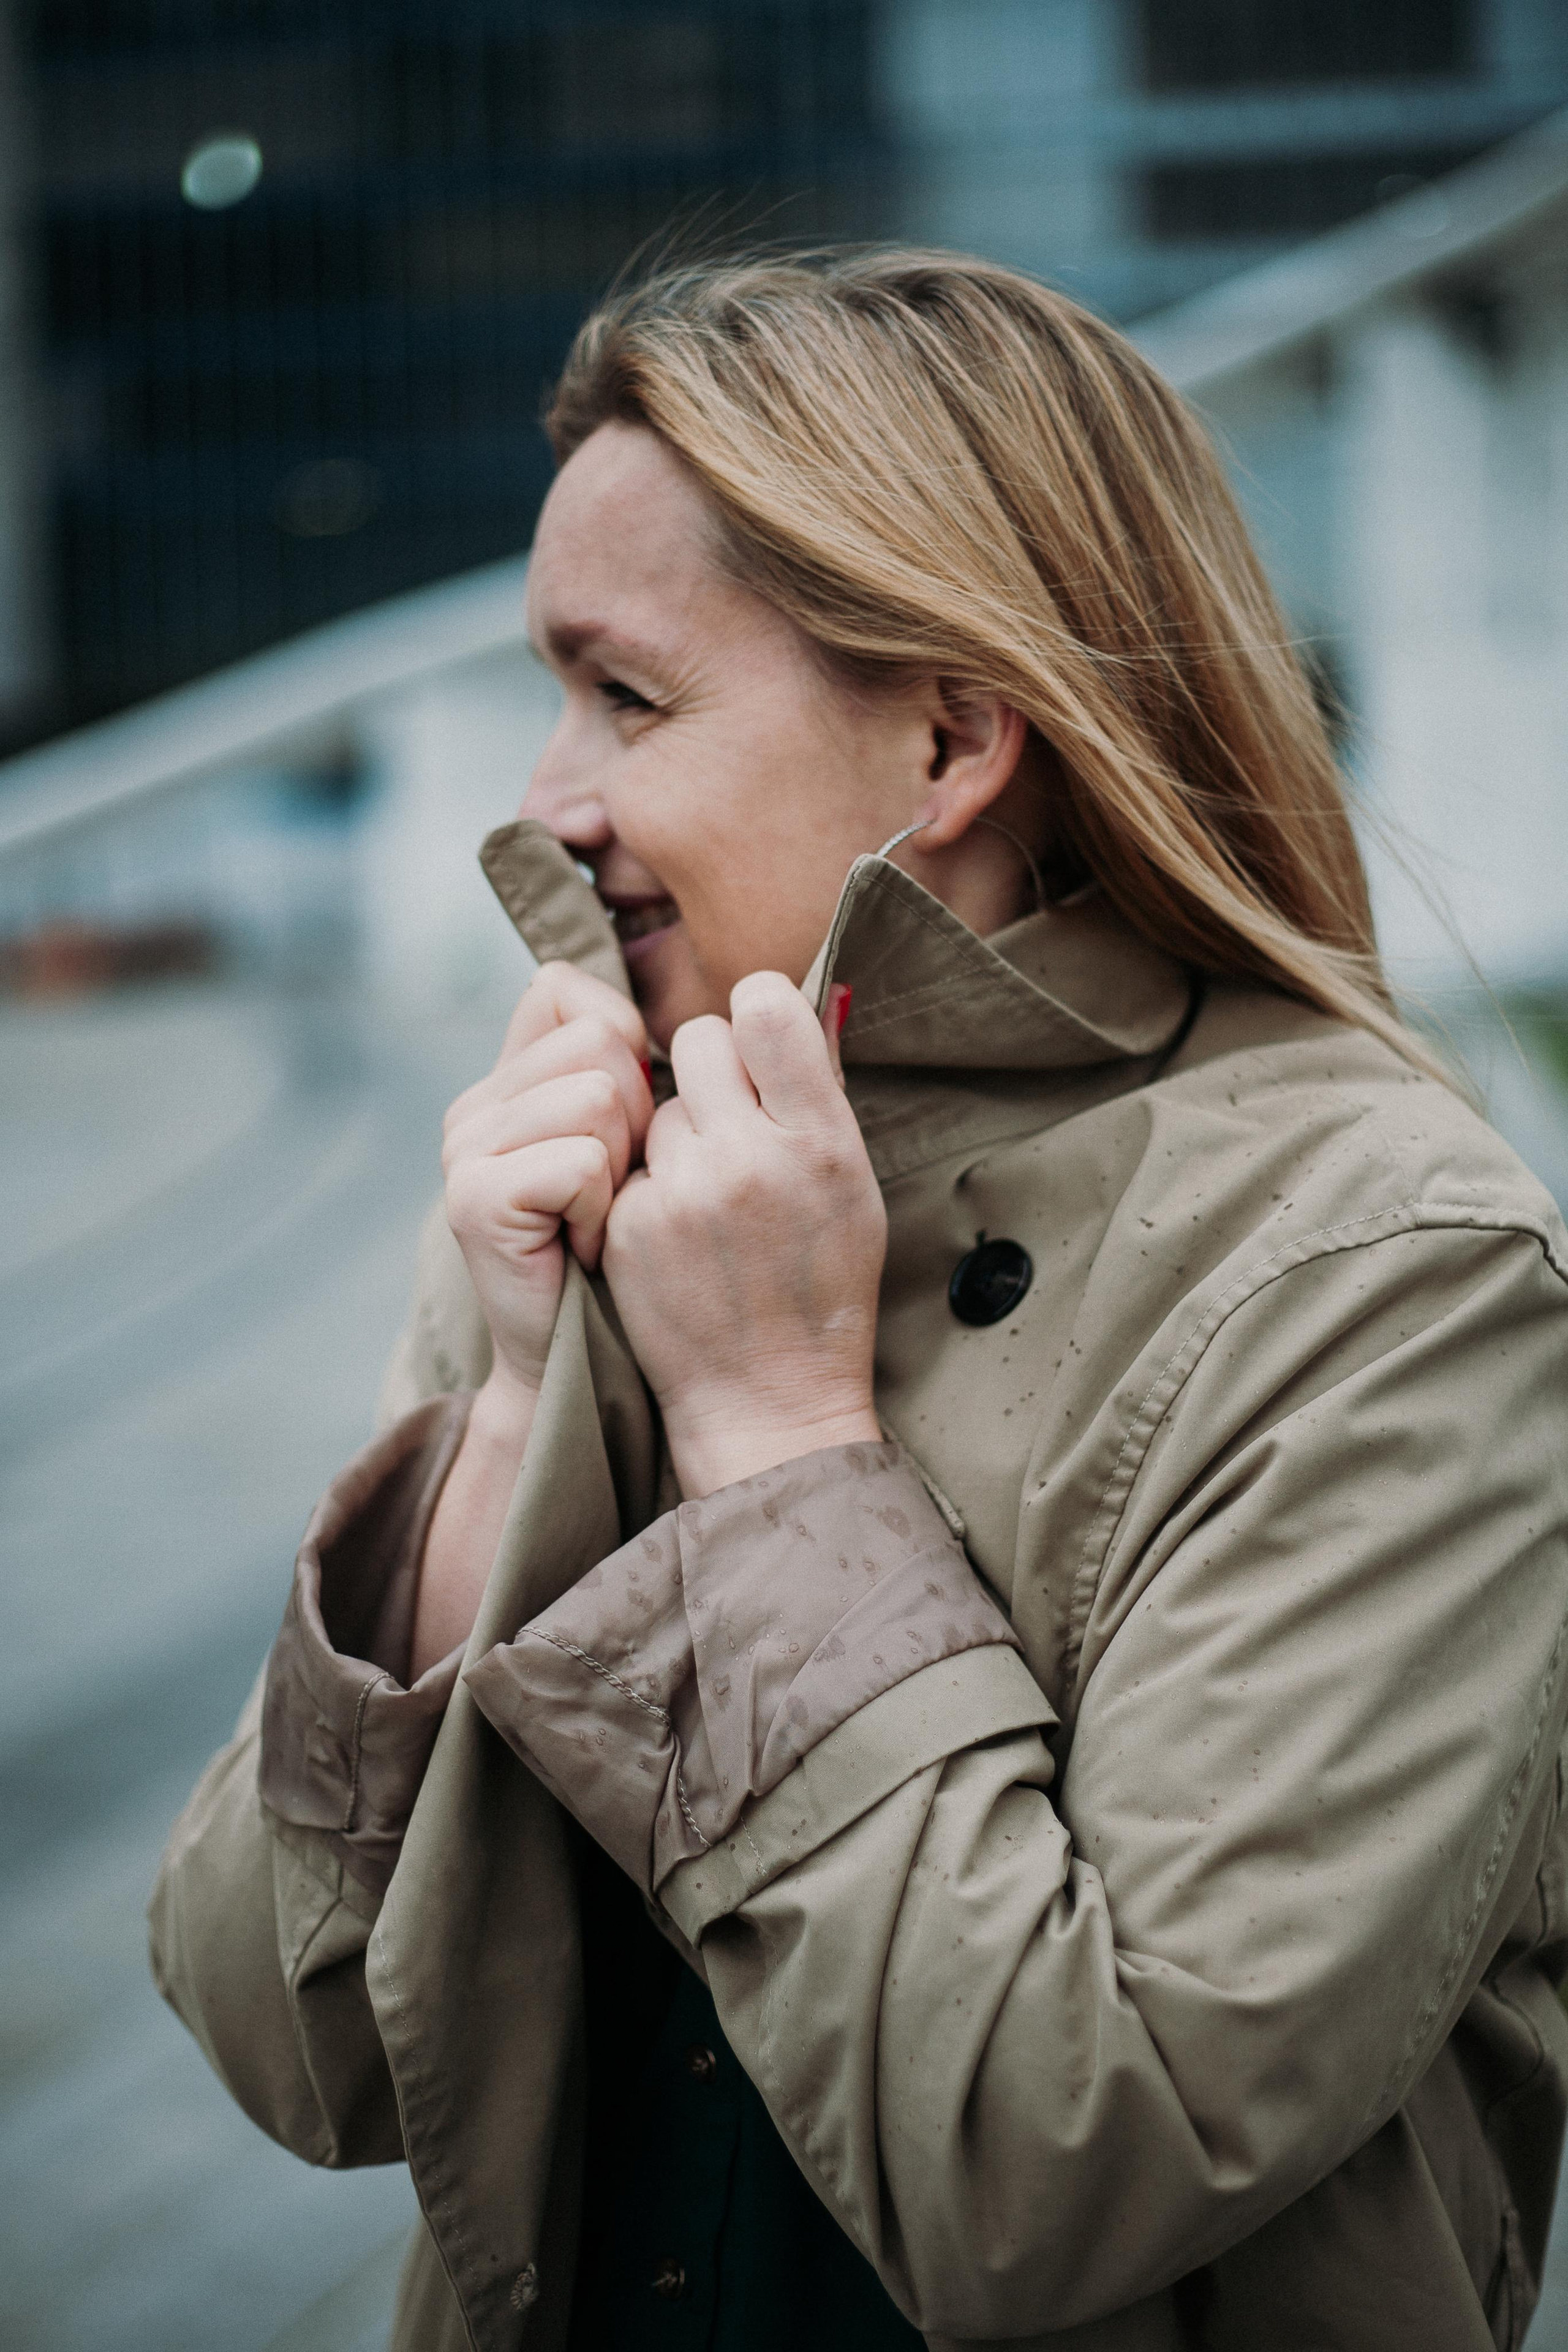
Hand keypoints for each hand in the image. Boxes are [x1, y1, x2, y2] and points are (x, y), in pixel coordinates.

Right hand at [442, 962, 651, 1408]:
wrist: (574, 1357)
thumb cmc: (618, 1249)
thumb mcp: (621, 1144)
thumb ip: (619, 1072)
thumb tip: (671, 1014)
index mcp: (503, 1081)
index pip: (566, 991)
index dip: (622, 1045)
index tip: (623, 1123)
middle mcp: (473, 1105)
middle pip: (598, 1042)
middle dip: (635, 1113)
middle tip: (613, 1185)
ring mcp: (464, 1149)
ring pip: (597, 1096)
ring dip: (622, 1166)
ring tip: (598, 1214)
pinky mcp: (474, 1197)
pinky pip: (582, 1160)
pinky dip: (600, 1207)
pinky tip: (582, 1243)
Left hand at [602, 975, 885, 1496]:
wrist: (770, 1401)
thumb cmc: (822, 1291)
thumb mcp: (853, 1188)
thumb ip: (821, 1095)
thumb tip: (806, 1004)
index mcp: (820, 1141)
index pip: (763, 1006)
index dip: (755, 1014)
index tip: (758, 1045)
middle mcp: (751, 1157)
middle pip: (701, 1039)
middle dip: (713, 1069)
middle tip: (731, 1118)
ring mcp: (683, 1193)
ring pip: (660, 1104)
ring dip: (680, 1132)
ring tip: (710, 1195)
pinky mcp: (630, 1227)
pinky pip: (630, 1163)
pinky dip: (648, 1187)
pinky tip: (676, 1234)